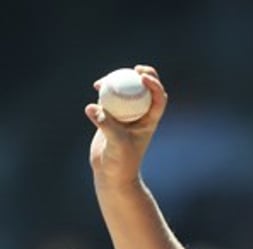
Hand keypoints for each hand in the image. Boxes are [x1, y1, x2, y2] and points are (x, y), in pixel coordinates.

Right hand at [84, 64, 167, 186]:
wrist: (112, 174)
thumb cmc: (121, 162)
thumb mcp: (116, 143)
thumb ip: (106, 124)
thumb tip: (92, 107)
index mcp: (150, 121)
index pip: (158, 99)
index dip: (154, 84)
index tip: (142, 76)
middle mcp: (141, 116)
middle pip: (147, 91)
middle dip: (144, 76)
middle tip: (134, 69)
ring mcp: (126, 115)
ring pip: (127, 92)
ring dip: (120, 82)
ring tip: (104, 81)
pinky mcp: (112, 117)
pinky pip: (111, 99)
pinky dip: (105, 91)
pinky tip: (97, 86)